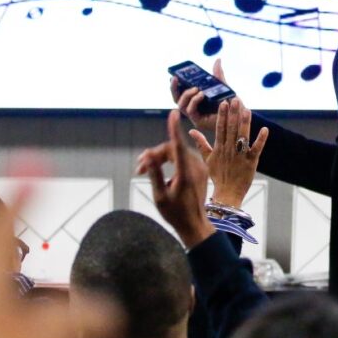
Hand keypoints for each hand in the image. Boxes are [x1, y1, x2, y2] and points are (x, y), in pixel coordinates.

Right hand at [136, 109, 216, 248]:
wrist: (195, 224)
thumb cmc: (176, 213)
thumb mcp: (160, 196)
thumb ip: (154, 174)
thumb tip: (147, 155)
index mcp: (187, 173)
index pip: (178, 145)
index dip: (174, 128)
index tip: (173, 113)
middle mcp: (196, 166)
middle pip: (173, 149)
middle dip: (154, 155)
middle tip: (138, 168)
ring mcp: (199, 167)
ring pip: (177, 153)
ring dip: (160, 158)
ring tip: (143, 170)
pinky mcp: (199, 170)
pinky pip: (183, 158)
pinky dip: (169, 162)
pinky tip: (156, 171)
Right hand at [170, 57, 227, 133]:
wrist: (242, 115)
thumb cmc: (233, 104)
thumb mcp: (223, 87)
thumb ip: (218, 76)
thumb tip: (218, 59)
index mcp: (197, 100)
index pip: (181, 93)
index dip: (175, 85)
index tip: (174, 75)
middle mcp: (194, 108)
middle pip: (176, 99)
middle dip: (174, 88)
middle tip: (175, 78)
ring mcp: (195, 116)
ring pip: (180, 105)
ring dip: (186, 94)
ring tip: (196, 88)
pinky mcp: (199, 121)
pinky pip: (190, 111)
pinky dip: (193, 101)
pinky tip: (201, 94)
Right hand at [189, 98, 267, 208]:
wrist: (227, 194)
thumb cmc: (217, 176)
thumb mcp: (206, 159)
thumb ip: (200, 143)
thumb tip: (191, 130)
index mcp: (219, 148)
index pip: (220, 128)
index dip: (222, 115)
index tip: (224, 102)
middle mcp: (229, 150)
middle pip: (231, 129)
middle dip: (233, 114)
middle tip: (236, 99)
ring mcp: (240, 156)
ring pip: (243, 136)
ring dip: (245, 123)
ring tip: (247, 109)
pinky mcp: (251, 162)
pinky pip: (256, 149)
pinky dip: (261, 140)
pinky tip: (265, 129)